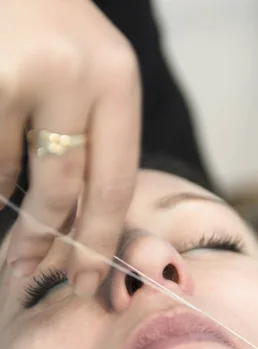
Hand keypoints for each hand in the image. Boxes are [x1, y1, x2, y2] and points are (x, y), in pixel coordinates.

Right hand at [0, 0, 140, 294]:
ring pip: (8, 173)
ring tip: (5, 165)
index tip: (87, 280)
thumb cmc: (43, 29)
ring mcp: (22, 72)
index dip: (98, 241)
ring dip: (2, 185)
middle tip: (27, 267)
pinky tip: (1, 133)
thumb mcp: (85, 73)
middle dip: (44, 238)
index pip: (114, 183)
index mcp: (116, 79)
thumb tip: (75, 225)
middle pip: (63, 190)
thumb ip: (91, 141)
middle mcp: (75, 72)